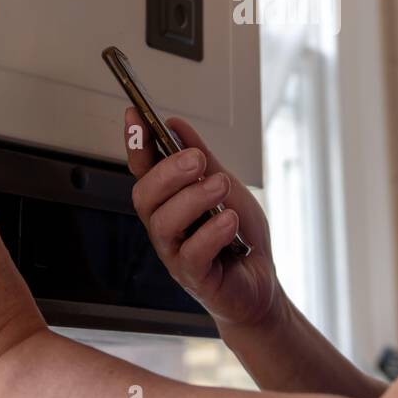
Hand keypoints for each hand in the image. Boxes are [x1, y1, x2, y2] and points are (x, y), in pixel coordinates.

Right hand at [124, 109, 281, 327]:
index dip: (136, 143)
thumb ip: (202, 160)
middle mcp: (165, 227)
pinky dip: (211, 233)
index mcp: (168, 202)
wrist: (261, 283)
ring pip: (165, 223)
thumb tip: (176, 126)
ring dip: (193, 198)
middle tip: (196, 160)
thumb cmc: (238, 237)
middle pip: (145, 196)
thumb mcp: (225, 187)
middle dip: (167, 172)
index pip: (143, 170)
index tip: (136, 113)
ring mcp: (175, 254)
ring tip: (221, 187)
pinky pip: (192, 254)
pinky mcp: (194, 278)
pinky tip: (229, 221)